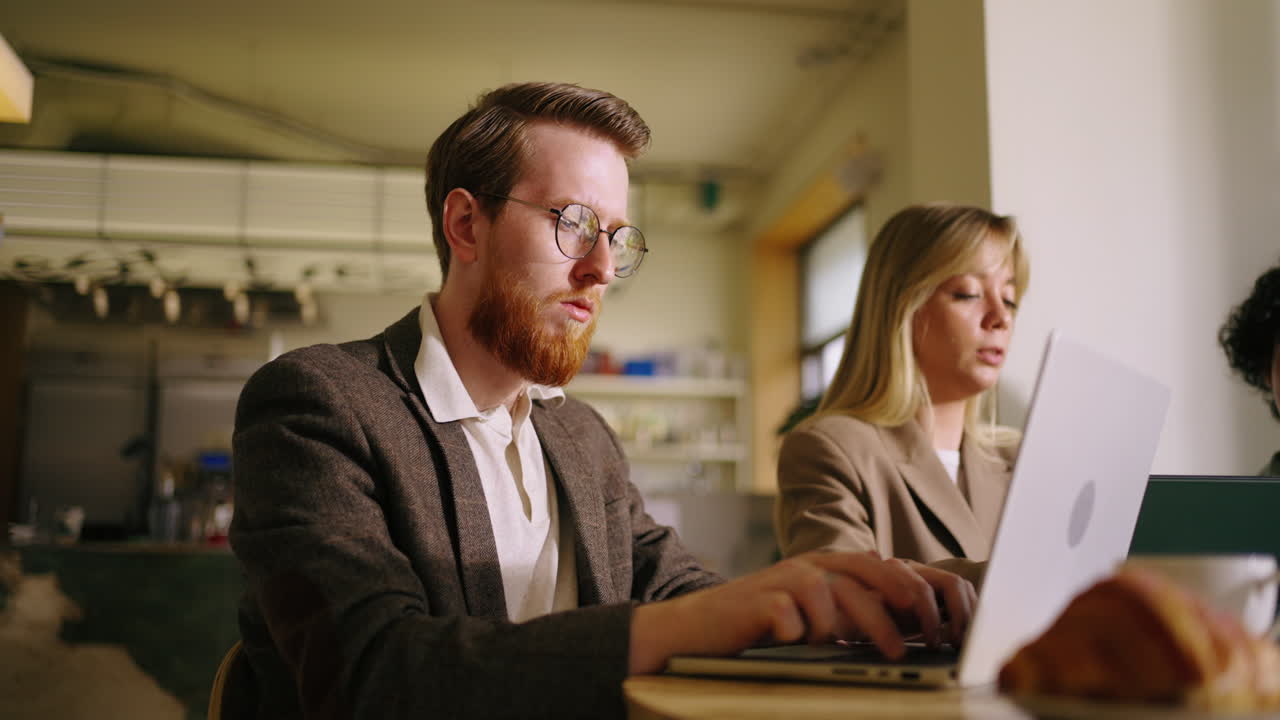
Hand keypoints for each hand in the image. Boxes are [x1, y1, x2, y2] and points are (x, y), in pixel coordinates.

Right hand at [628, 551, 975, 673]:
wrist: (699, 626)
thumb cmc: (763, 624)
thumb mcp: (817, 614)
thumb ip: (853, 611)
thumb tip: (909, 628)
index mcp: (829, 566)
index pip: (884, 566)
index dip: (918, 589)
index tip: (942, 623)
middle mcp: (811, 566)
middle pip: (869, 573)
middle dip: (905, 603)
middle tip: (928, 637)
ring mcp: (785, 580)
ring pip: (838, 593)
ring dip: (867, 624)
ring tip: (889, 652)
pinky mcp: (760, 600)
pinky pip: (795, 614)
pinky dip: (806, 632)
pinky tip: (806, 644)